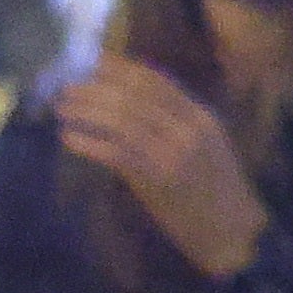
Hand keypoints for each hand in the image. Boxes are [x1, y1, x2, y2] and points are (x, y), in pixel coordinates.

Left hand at [57, 58, 272, 278]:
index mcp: (201, 116)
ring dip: (87, 111)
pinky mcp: (158, 179)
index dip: (122, 69)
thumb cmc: (215, 190)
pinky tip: (69, 138)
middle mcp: (189, 128)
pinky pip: (116, 153)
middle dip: (97, 87)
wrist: (231, 231)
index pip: (157, 82)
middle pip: (135, 97)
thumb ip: (176, 124)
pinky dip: (89, 143)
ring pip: (123, 121)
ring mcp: (175, 152)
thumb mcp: (205, 147)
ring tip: (61, 108)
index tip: (92, 61)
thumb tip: (129, 105)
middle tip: (66, 84)